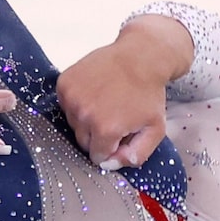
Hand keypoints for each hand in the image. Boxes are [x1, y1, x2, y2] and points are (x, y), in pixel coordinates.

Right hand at [57, 14, 192, 172]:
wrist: (139, 55)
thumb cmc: (148, 93)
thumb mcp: (155, 129)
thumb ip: (137, 154)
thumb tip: (111, 164)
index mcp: (105, 129)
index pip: (97, 156)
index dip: (111, 148)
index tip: (121, 134)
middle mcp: (84, 115)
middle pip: (84, 141)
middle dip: (99, 135)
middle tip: (115, 117)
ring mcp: (71, 98)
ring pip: (73, 124)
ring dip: (87, 118)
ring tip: (106, 101)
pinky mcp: (64, 84)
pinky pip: (66, 105)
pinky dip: (78, 102)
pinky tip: (95, 92)